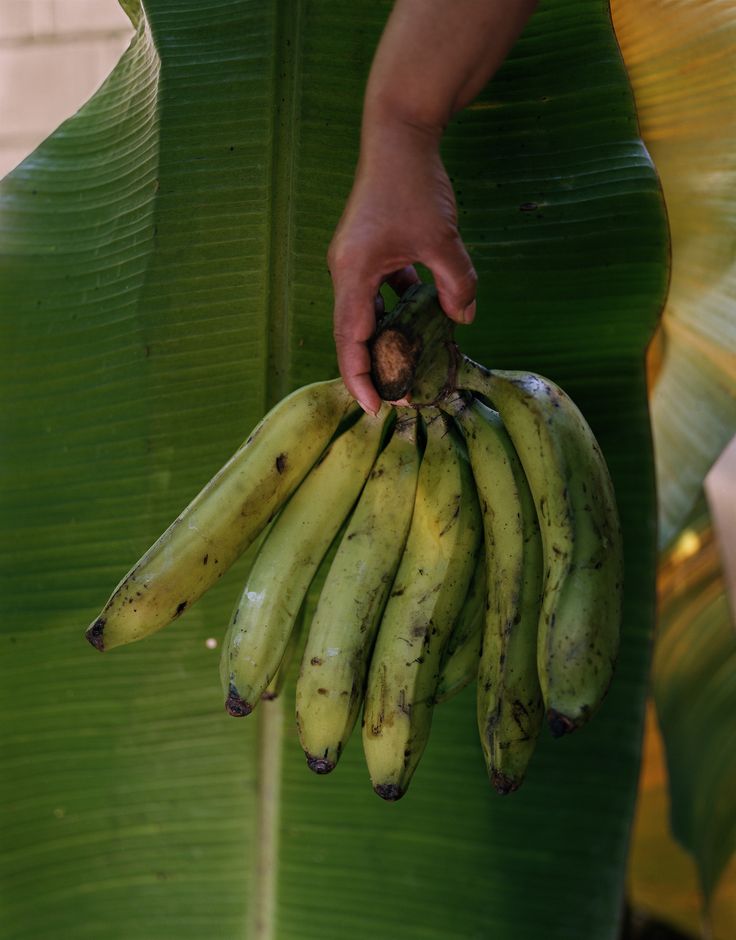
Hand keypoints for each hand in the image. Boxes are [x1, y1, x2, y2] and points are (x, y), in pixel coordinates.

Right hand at [328, 122, 476, 413]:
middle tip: (399, 394)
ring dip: (388, 337)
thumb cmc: (414, 184)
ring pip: (368, 312)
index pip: (351, 341)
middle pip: (354, 332)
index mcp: (353, 274)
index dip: (361, 379)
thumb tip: (465, 318)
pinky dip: (397, 306)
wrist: (399, 133)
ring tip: (410, 363)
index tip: (376, 408)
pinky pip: (378, 290)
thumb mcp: (443, 240)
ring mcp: (354, 260)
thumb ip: (456, 284)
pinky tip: (423, 312)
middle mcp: (346, 271)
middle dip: (375, 366)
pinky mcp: (367, 250)